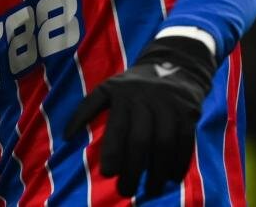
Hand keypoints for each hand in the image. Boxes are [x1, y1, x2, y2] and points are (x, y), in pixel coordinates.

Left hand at [65, 36, 216, 197]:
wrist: (174, 64)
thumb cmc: (132, 84)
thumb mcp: (107, 88)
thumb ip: (86, 109)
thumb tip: (66, 137)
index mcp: (122, 95)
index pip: (117, 128)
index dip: (112, 152)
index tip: (108, 173)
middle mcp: (146, 100)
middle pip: (140, 140)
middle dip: (133, 169)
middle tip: (126, 190)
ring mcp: (169, 107)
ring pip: (164, 144)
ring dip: (158, 171)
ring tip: (151, 191)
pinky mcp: (189, 113)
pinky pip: (185, 142)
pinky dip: (179, 163)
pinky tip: (171, 178)